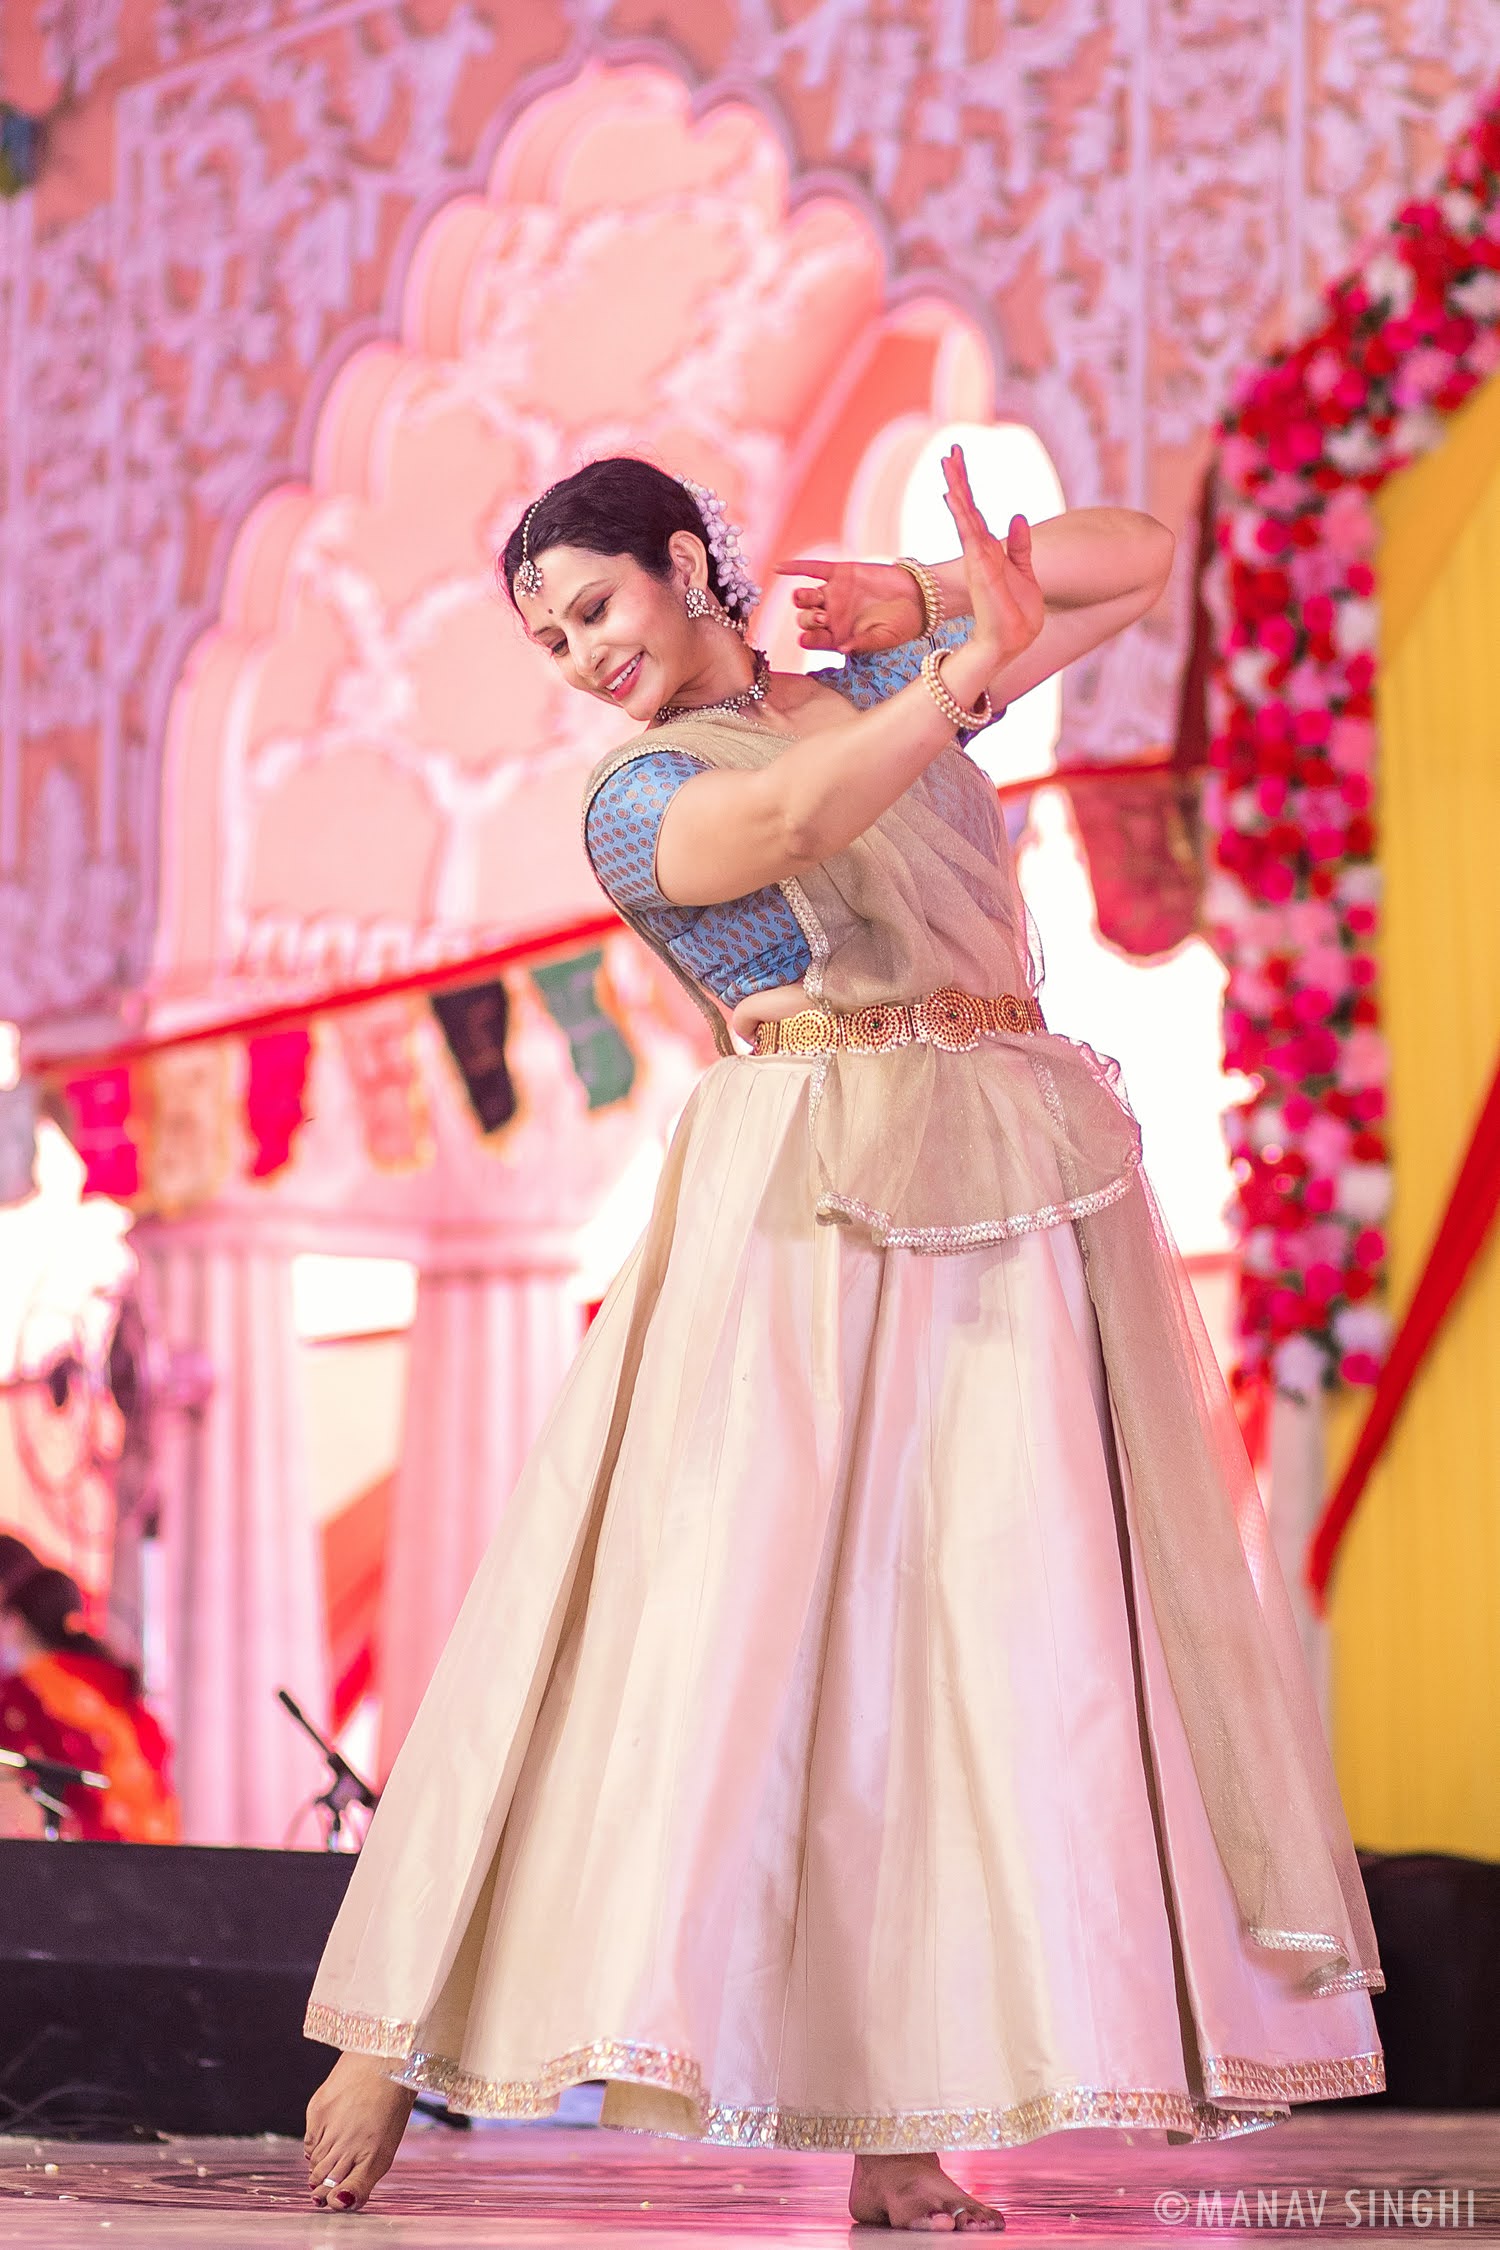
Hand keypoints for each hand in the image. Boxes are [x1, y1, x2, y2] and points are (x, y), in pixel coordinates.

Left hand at [774, 557, 924, 653]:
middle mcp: (831, 617)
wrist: (918, 597)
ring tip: (812, 599)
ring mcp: (834, 594)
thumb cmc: (902, 625)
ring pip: (805, 596)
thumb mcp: (884, 639)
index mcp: (838, 636)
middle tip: (823, 617)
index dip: (807, 639)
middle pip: (804, 619)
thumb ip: (864, 644)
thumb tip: (843, 650)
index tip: (809, 639)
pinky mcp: (840, 573)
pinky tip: (778, 568)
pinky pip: (812, 568)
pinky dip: (795, 567)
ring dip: (803, 599)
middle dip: (808, 619)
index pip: (813, 640)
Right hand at [940, 445, 1043, 671]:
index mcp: (989, 552)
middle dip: (958, 479)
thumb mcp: (1025, 572)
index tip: (958, 460)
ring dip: (958, 489)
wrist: (1014, 640)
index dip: (966, 486)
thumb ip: (1020, 546)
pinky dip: (962, 514)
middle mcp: (979, 552)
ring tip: (949, 464)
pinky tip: (954, 495)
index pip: (975, 512)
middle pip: (966, 508)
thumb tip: (1017, 516)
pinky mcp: (981, 568)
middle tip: (950, 451)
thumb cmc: (1017, 613)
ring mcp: (978, 560)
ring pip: (965, 516)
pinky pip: (970, 535)